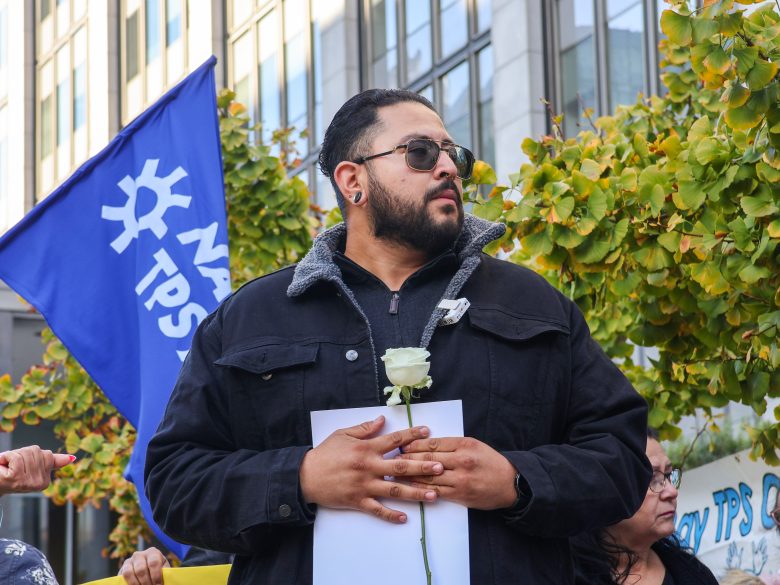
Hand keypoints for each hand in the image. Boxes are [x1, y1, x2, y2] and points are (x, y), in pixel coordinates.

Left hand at [0, 446, 74, 494]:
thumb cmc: (8, 472)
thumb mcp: (32, 465)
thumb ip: (52, 461)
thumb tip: (73, 458)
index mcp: (45, 482)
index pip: (47, 454)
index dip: (32, 454)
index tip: (22, 467)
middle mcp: (39, 484)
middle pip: (37, 452)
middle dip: (23, 453)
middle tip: (12, 466)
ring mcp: (28, 482)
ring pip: (27, 453)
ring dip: (13, 455)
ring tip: (7, 467)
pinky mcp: (16, 478)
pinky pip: (17, 456)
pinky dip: (7, 457)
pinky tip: (3, 467)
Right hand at [118, 547, 169, 584]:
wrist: (148, 573)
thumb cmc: (158, 573)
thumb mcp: (163, 571)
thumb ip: (164, 574)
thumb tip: (164, 581)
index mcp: (152, 552)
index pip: (153, 563)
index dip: (156, 576)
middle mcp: (139, 555)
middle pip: (141, 570)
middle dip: (146, 582)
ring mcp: (128, 561)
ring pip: (129, 573)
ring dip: (136, 584)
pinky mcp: (121, 569)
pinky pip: (122, 577)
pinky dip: (129, 584)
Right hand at [300, 415, 445, 522]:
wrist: (305, 476)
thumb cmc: (325, 453)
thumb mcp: (343, 434)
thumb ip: (365, 428)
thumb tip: (382, 420)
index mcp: (366, 448)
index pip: (394, 440)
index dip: (412, 435)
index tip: (428, 433)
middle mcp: (368, 466)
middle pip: (400, 466)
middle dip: (422, 467)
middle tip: (441, 467)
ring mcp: (364, 485)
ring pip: (394, 489)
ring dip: (415, 492)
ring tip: (433, 495)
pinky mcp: (357, 501)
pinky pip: (377, 509)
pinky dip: (391, 515)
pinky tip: (405, 518)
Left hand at [398, 436, 516, 509]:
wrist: (509, 483)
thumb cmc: (490, 461)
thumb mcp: (474, 445)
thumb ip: (452, 445)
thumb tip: (427, 444)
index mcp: (464, 444)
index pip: (434, 444)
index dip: (415, 445)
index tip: (402, 445)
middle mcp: (462, 461)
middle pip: (429, 459)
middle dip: (409, 459)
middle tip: (394, 459)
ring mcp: (461, 479)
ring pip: (430, 476)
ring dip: (411, 475)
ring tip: (396, 473)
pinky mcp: (460, 495)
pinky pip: (437, 491)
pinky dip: (422, 488)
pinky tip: (411, 487)